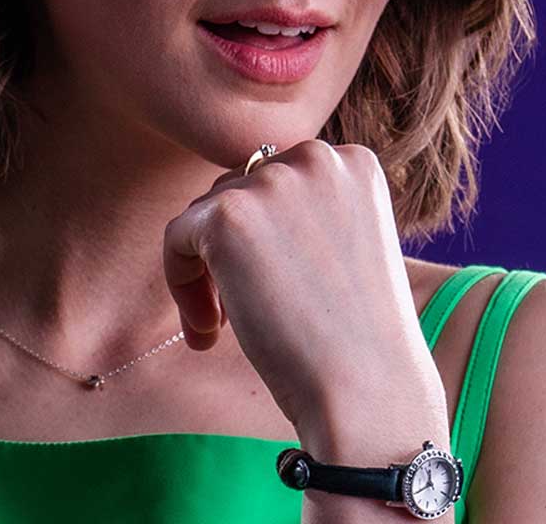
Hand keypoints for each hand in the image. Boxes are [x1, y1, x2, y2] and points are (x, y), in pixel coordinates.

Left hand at [160, 139, 444, 432]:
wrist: (367, 387)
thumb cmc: (357, 335)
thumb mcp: (346, 247)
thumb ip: (303, 212)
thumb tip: (232, 205)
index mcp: (353, 162)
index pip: (278, 179)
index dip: (265, 236)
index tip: (271, 287)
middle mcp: (317, 157)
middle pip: (238, 188)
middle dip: (230, 250)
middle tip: (236, 314)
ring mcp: (273, 182)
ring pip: (205, 212)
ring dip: (206, 269)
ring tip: (223, 326)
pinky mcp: (230, 215)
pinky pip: (178, 237)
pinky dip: (181, 282)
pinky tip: (208, 331)